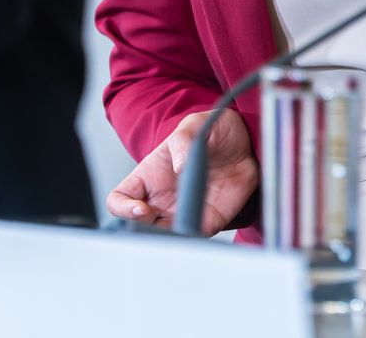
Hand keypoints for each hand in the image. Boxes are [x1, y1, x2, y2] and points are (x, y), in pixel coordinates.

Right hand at [106, 109, 258, 235]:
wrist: (245, 143)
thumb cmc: (212, 133)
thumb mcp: (195, 126)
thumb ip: (183, 141)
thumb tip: (179, 166)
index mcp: (149, 177)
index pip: (119, 199)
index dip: (122, 208)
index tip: (141, 208)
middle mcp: (161, 199)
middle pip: (137, 225)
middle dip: (143, 230)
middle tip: (160, 222)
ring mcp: (182, 211)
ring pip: (163, 237)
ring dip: (166, 238)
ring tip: (180, 227)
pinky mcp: (206, 220)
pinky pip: (193, 237)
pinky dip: (191, 239)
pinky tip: (197, 229)